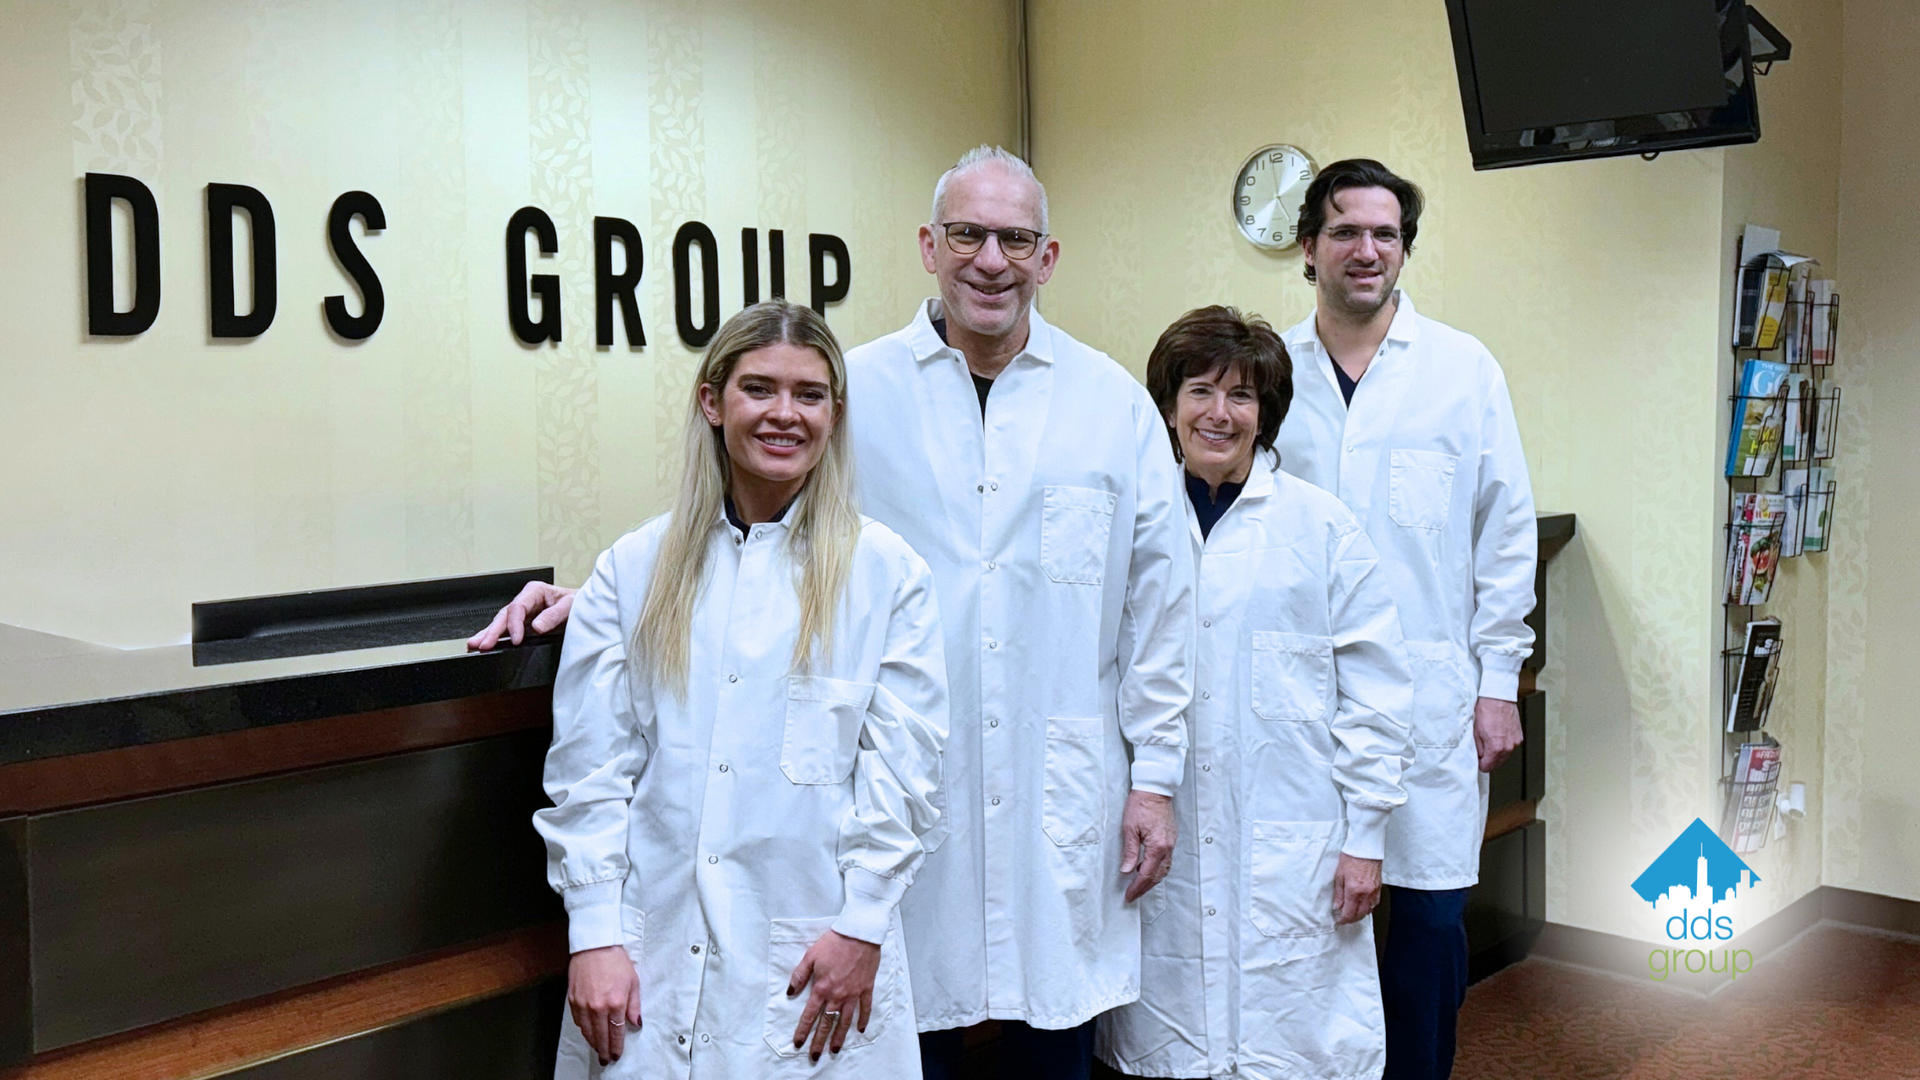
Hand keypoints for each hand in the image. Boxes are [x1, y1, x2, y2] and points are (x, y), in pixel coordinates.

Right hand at [467, 582, 575, 650]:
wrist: (589, 609)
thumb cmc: (581, 604)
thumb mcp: (572, 606)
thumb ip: (555, 615)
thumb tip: (537, 626)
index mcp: (535, 591)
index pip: (517, 607)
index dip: (515, 624)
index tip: (516, 640)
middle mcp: (526, 600)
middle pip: (505, 615)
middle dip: (493, 630)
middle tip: (483, 644)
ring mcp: (524, 613)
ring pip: (501, 623)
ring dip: (488, 634)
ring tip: (475, 644)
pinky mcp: (525, 624)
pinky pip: (507, 630)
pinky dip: (496, 637)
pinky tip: (484, 643)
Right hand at [567, 945, 639, 1065]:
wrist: (595, 946)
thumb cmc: (616, 961)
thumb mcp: (633, 982)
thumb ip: (634, 1006)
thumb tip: (635, 1023)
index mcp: (616, 1002)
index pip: (616, 1032)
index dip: (616, 1046)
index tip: (617, 1054)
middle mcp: (598, 1007)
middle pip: (600, 1036)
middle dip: (604, 1050)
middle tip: (606, 1059)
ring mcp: (583, 1004)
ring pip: (587, 1031)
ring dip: (593, 1042)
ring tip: (597, 1049)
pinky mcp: (572, 999)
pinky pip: (577, 1021)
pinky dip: (583, 1029)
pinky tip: (588, 1032)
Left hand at [788, 930, 880, 1061]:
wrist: (859, 933)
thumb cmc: (833, 942)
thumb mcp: (810, 956)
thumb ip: (799, 976)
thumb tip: (789, 992)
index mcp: (821, 988)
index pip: (810, 1015)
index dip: (803, 1030)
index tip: (798, 1043)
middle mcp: (837, 995)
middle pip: (826, 1023)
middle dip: (819, 1041)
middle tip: (814, 1056)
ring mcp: (853, 993)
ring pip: (845, 1020)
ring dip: (839, 1037)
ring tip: (834, 1049)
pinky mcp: (866, 988)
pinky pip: (865, 1008)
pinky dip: (863, 1019)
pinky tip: (860, 1029)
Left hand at [1119, 789, 1175, 902]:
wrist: (1154, 789)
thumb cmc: (1140, 805)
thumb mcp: (1129, 829)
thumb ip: (1130, 852)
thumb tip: (1127, 871)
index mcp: (1157, 846)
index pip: (1147, 874)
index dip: (1137, 887)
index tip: (1129, 895)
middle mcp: (1168, 847)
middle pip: (1158, 875)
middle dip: (1145, 887)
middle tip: (1133, 895)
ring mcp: (1171, 843)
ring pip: (1164, 869)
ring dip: (1152, 879)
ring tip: (1139, 885)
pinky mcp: (1171, 838)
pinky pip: (1167, 859)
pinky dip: (1157, 868)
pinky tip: (1147, 867)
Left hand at [1331, 853, 1382, 924]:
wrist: (1365, 848)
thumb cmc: (1351, 858)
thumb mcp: (1339, 876)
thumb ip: (1338, 894)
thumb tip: (1337, 907)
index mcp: (1354, 890)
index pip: (1349, 912)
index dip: (1343, 920)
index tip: (1339, 921)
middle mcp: (1366, 893)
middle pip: (1360, 914)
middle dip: (1352, 919)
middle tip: (1344, 919)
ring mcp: (1374, 891)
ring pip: (1368, 910)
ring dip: (1360, 914)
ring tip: (1353, 913)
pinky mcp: (1379, 887)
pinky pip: (1375, 903)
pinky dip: (1368, 907)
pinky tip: (1363, 906)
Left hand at [1473, 696, 1522, 772]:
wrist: (1498, 696)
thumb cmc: (1486, 709)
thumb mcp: (1475, 731)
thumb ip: (1477, 748)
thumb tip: (1478, 755)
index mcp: (1496, 747)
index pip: (1488, 767)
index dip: (1480, 764)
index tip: (1477, 760)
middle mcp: (1508, 746)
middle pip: (1498, 763)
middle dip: (1489, 760)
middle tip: (1481, 751)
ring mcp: (1515, 741)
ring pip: (1505, 756)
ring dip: (1497, 753)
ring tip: (1489, 741)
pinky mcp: (1519, 735)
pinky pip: (1510, 746)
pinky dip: (1504, 745)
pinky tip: (1497, 736)